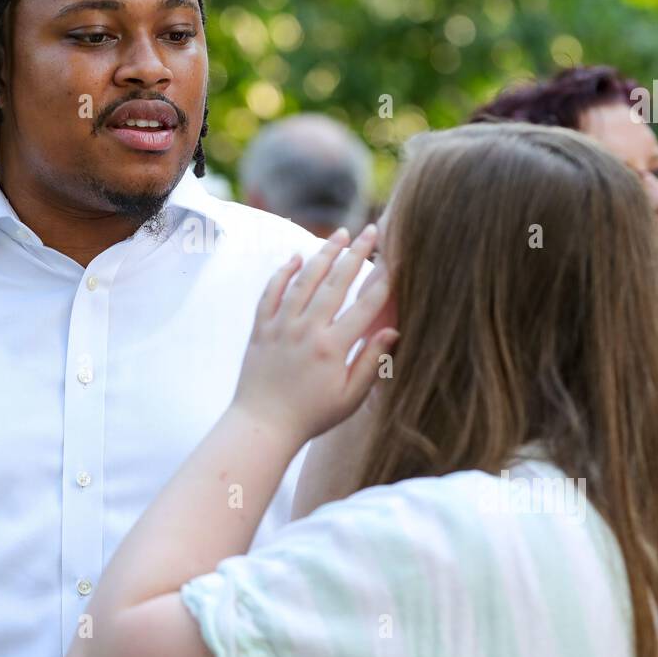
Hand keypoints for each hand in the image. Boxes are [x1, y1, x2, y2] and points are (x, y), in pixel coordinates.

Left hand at [231, 226, 397, 443]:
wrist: (262, 425)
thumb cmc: (311, 416)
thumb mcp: (350, 397)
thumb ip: (371, 362)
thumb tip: (392, 331)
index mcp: (332, 347)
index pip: (364, 305)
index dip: (383, 280)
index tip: (395, 259)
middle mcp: (307, 330)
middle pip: (336, 282)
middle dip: (357, 253)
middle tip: (371, 231)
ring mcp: (281, 326)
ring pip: (304, 280)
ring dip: (323, 253)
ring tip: (340, 234)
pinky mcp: (261, 328)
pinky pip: (271, 292)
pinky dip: (283, 272)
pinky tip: (297, 257)